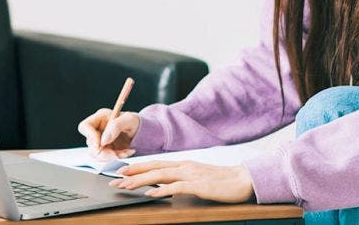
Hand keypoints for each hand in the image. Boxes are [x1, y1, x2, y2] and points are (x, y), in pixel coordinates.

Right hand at [76, 108, 140, 160]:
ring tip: (126, 152)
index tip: (100, 145)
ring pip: (96, 154)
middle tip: (117, 154)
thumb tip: (103, 140)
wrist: (142, 131)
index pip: (85, 126)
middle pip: (90, 144)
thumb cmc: (135, 121)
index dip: (90, 136)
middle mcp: (97, 129)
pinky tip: (127, 152)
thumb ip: (116, 126)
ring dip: (111, 156)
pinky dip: (117, 157)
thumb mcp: (129, 120)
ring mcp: (101, 141)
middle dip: (104, 152)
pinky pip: (106, 158)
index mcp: (100, 118)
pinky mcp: (106, 150)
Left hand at [108, 160, 255, 202]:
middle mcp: (185, 166)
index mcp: (184, 165)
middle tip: (114, 179)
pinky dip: (162, 190)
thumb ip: (182, 180)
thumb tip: (165, 186)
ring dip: (140, 181)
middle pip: (153, 168)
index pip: (155, 164)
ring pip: (160, 176)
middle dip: (132, 173)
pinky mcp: (199, 185)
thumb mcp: (198, 179)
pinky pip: (177, 187)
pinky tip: (151, 194)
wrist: (244, 180)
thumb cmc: (222, 181)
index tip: (121, 171)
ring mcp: (191, 175)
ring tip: (125, 186)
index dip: (137, 167)